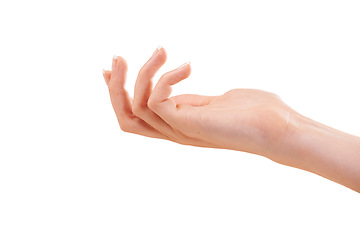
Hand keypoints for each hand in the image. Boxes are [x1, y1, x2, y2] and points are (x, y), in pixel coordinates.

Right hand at [102, 47, 297, 159]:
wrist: (279, 129)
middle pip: (125, 117)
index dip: (119, 92)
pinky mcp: (188, 124)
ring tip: (161, 49)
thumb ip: (195, 99)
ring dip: (140, 73)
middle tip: (116, 57)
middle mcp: (173, 131)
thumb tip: (186, 83)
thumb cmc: (257, 112)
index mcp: (179, 125)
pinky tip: (188, 66)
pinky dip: (164, 77)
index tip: (112, 67)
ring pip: (135, 107)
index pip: (136, 115)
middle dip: (115, 87)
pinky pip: (156, 101)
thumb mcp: (217, 101)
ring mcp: (179, 130)